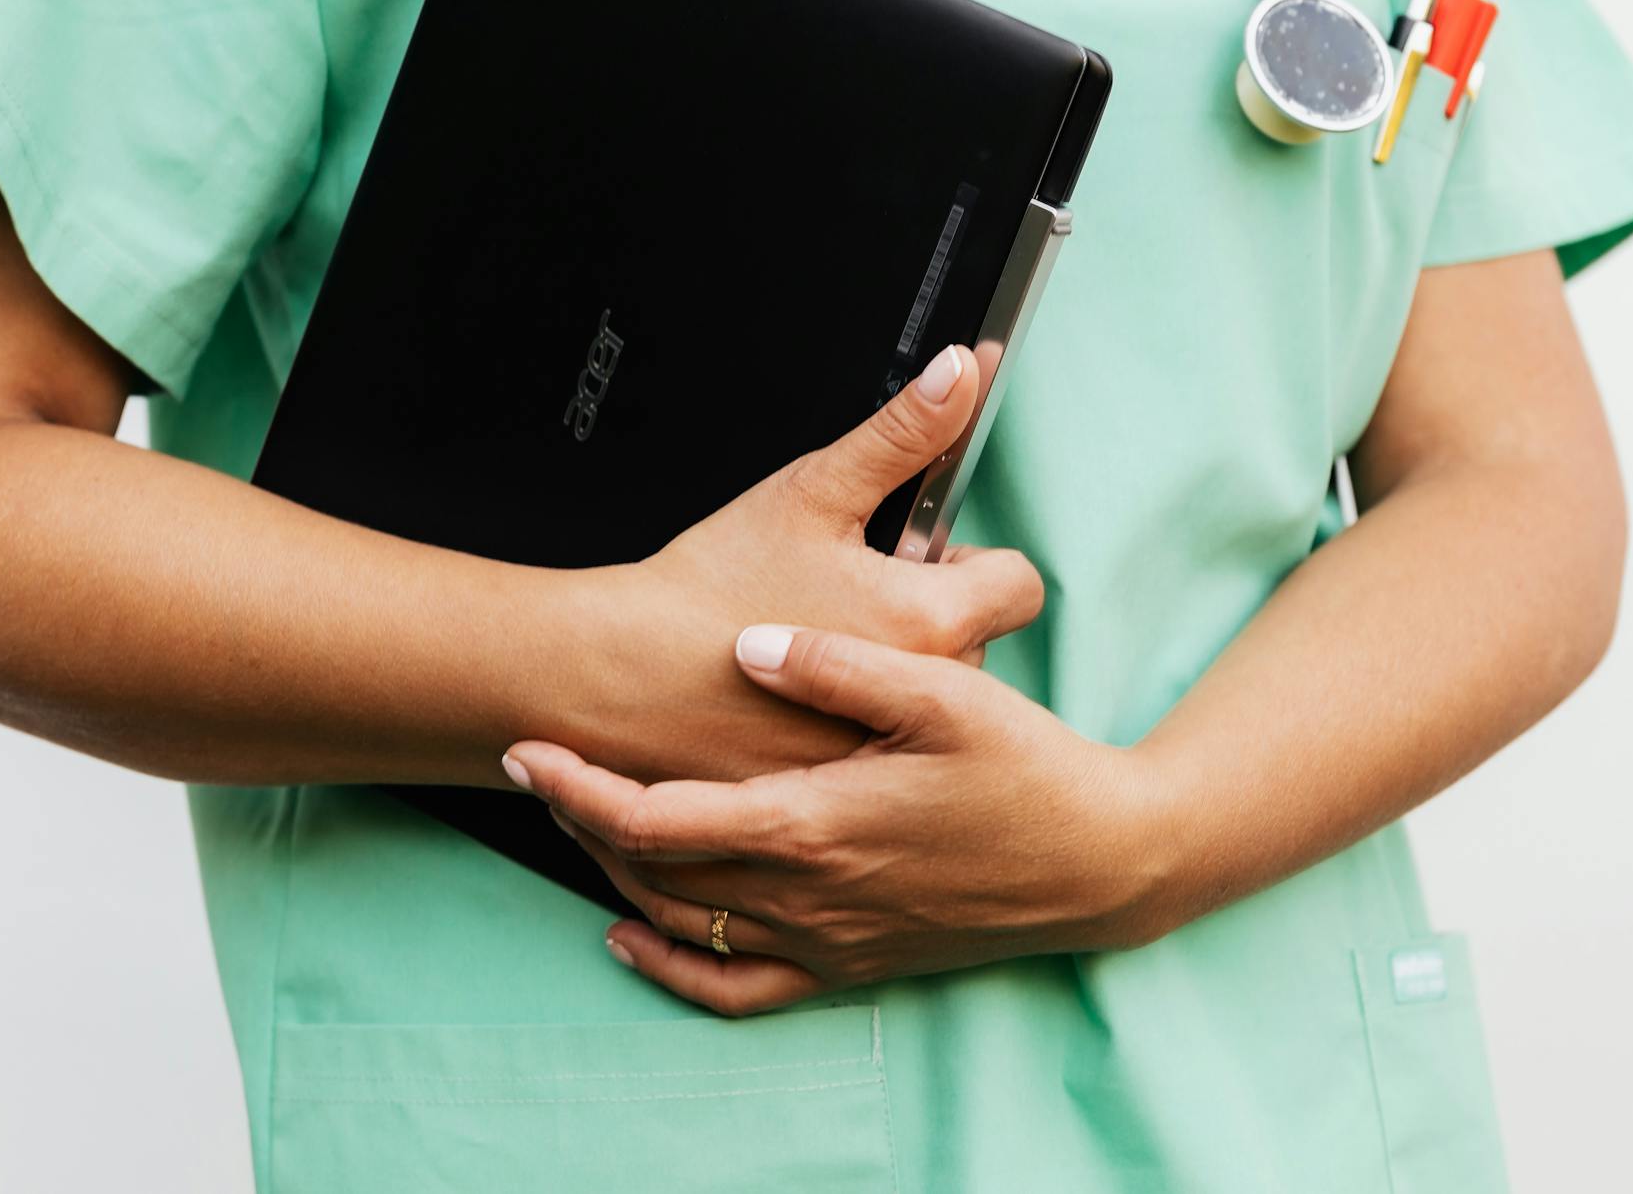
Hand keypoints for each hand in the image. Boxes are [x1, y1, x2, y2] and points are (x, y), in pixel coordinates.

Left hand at [502, 625, 1163, 1014]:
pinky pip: (736, 988)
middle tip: (536, 763)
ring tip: (577, 815)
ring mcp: (825, 939)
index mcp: (815, 823)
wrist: (1104, 864)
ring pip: (682, 923)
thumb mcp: (944, 696)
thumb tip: (751, 643)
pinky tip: (633, 935)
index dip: (579, 787)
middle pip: (652, 869)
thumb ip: (840, 666)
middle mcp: (807, 894)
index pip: (658, 817)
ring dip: (616, 875)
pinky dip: (672, 966)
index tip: (528, 748)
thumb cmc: (1030, 772)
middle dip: (580, 818)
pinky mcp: (849, 964)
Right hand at [584, 345, 1043, 783]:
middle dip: (925, 612)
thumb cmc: (710, 584)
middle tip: (846, 595)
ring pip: (923, 697)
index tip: (918, 554)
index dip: (968, 558)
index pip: (1017, 584)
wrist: (620, 674)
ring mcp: (882, 751)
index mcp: (930, 619)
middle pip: (973, 640)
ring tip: (816, 642)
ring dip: (891, 670)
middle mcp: (920, 697)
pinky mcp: (843, 790)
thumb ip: (903, 433)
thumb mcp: (813, 490)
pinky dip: (850, 722)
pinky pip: (878, 747)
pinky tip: (799, 699)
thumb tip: (963, 371)